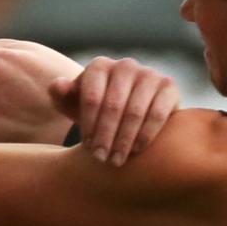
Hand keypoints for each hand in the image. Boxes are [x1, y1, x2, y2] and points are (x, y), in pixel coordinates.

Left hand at [50, 56, 178, 165]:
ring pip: (136, 111)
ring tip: (116, 160)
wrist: (127, 112)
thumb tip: (58, 87)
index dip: (89, 125)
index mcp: (99, 66)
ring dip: (124, 140)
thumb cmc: (94, 110)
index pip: (92, 97)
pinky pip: (158, 113)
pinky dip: (146, 135)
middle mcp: (125, 65)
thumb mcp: (72, 103)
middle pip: (114, 106)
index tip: (87, 147)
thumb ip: (60, 94)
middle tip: (101, 158)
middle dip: (106, 136)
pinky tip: (136, 151)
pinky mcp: (168, 86)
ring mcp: (149, 74)